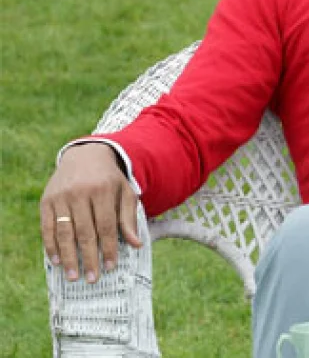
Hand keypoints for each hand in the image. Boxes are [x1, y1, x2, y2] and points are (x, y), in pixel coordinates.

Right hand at [40, 142, 141, 283]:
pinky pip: (47, 227)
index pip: (107, 225)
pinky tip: (57, 261)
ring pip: (64, 232)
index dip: (109, 247)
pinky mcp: (46, 201)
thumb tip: (136, 245)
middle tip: (92, 279)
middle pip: (85, 231)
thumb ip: (129, 218)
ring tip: (73, 276)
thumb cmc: (109, 179)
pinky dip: (51, 246)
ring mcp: (61, 197)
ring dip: (69, 256)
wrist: (85, 155)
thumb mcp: (125, 192)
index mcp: (102, 190)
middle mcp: (80, 193)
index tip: (111, 266)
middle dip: (89, 257)